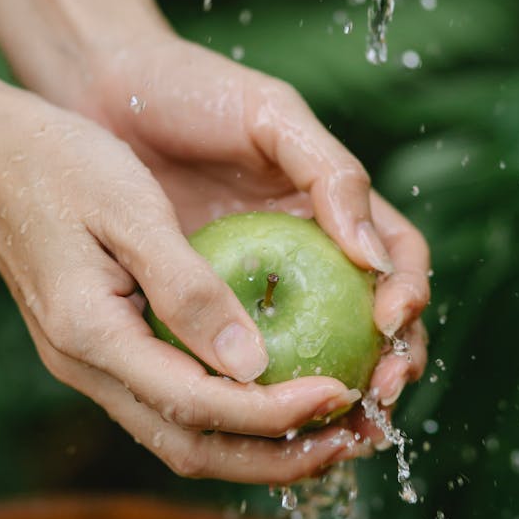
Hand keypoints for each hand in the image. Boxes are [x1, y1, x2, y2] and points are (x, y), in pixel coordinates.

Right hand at [0, 81, 400, 483]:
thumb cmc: (58, 162)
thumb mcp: (132, 211)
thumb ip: (189, 290)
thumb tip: (255, 365)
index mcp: (91, 334)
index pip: (198, 405)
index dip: (275, 413)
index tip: (340, 393)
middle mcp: (86, 367)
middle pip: (191, 448)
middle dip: (275, 457)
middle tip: (349, 440)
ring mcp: (87, 365)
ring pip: (180, 437)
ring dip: (256, 446)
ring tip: (326, 430)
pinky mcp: (97, 351)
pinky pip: (169, 405)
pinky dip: (227, 416)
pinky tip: (270, 393)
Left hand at [75, 33, 429, 452]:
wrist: (107, 94)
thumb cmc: (195, 91)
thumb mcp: (272, 116)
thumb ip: (331, 174)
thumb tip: (373, 258)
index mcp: (335, 208)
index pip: (398, 262)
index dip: (410, 296)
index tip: (391, 321)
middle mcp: (307, 252)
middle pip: (370, 322)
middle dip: (390, 364)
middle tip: (378, 395)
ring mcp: (258, 284)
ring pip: (311, 352)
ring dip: (334, 394)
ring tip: (336, 427)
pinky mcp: (206, 308)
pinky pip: (240, 358)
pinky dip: (258, 392)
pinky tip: (257, 415)